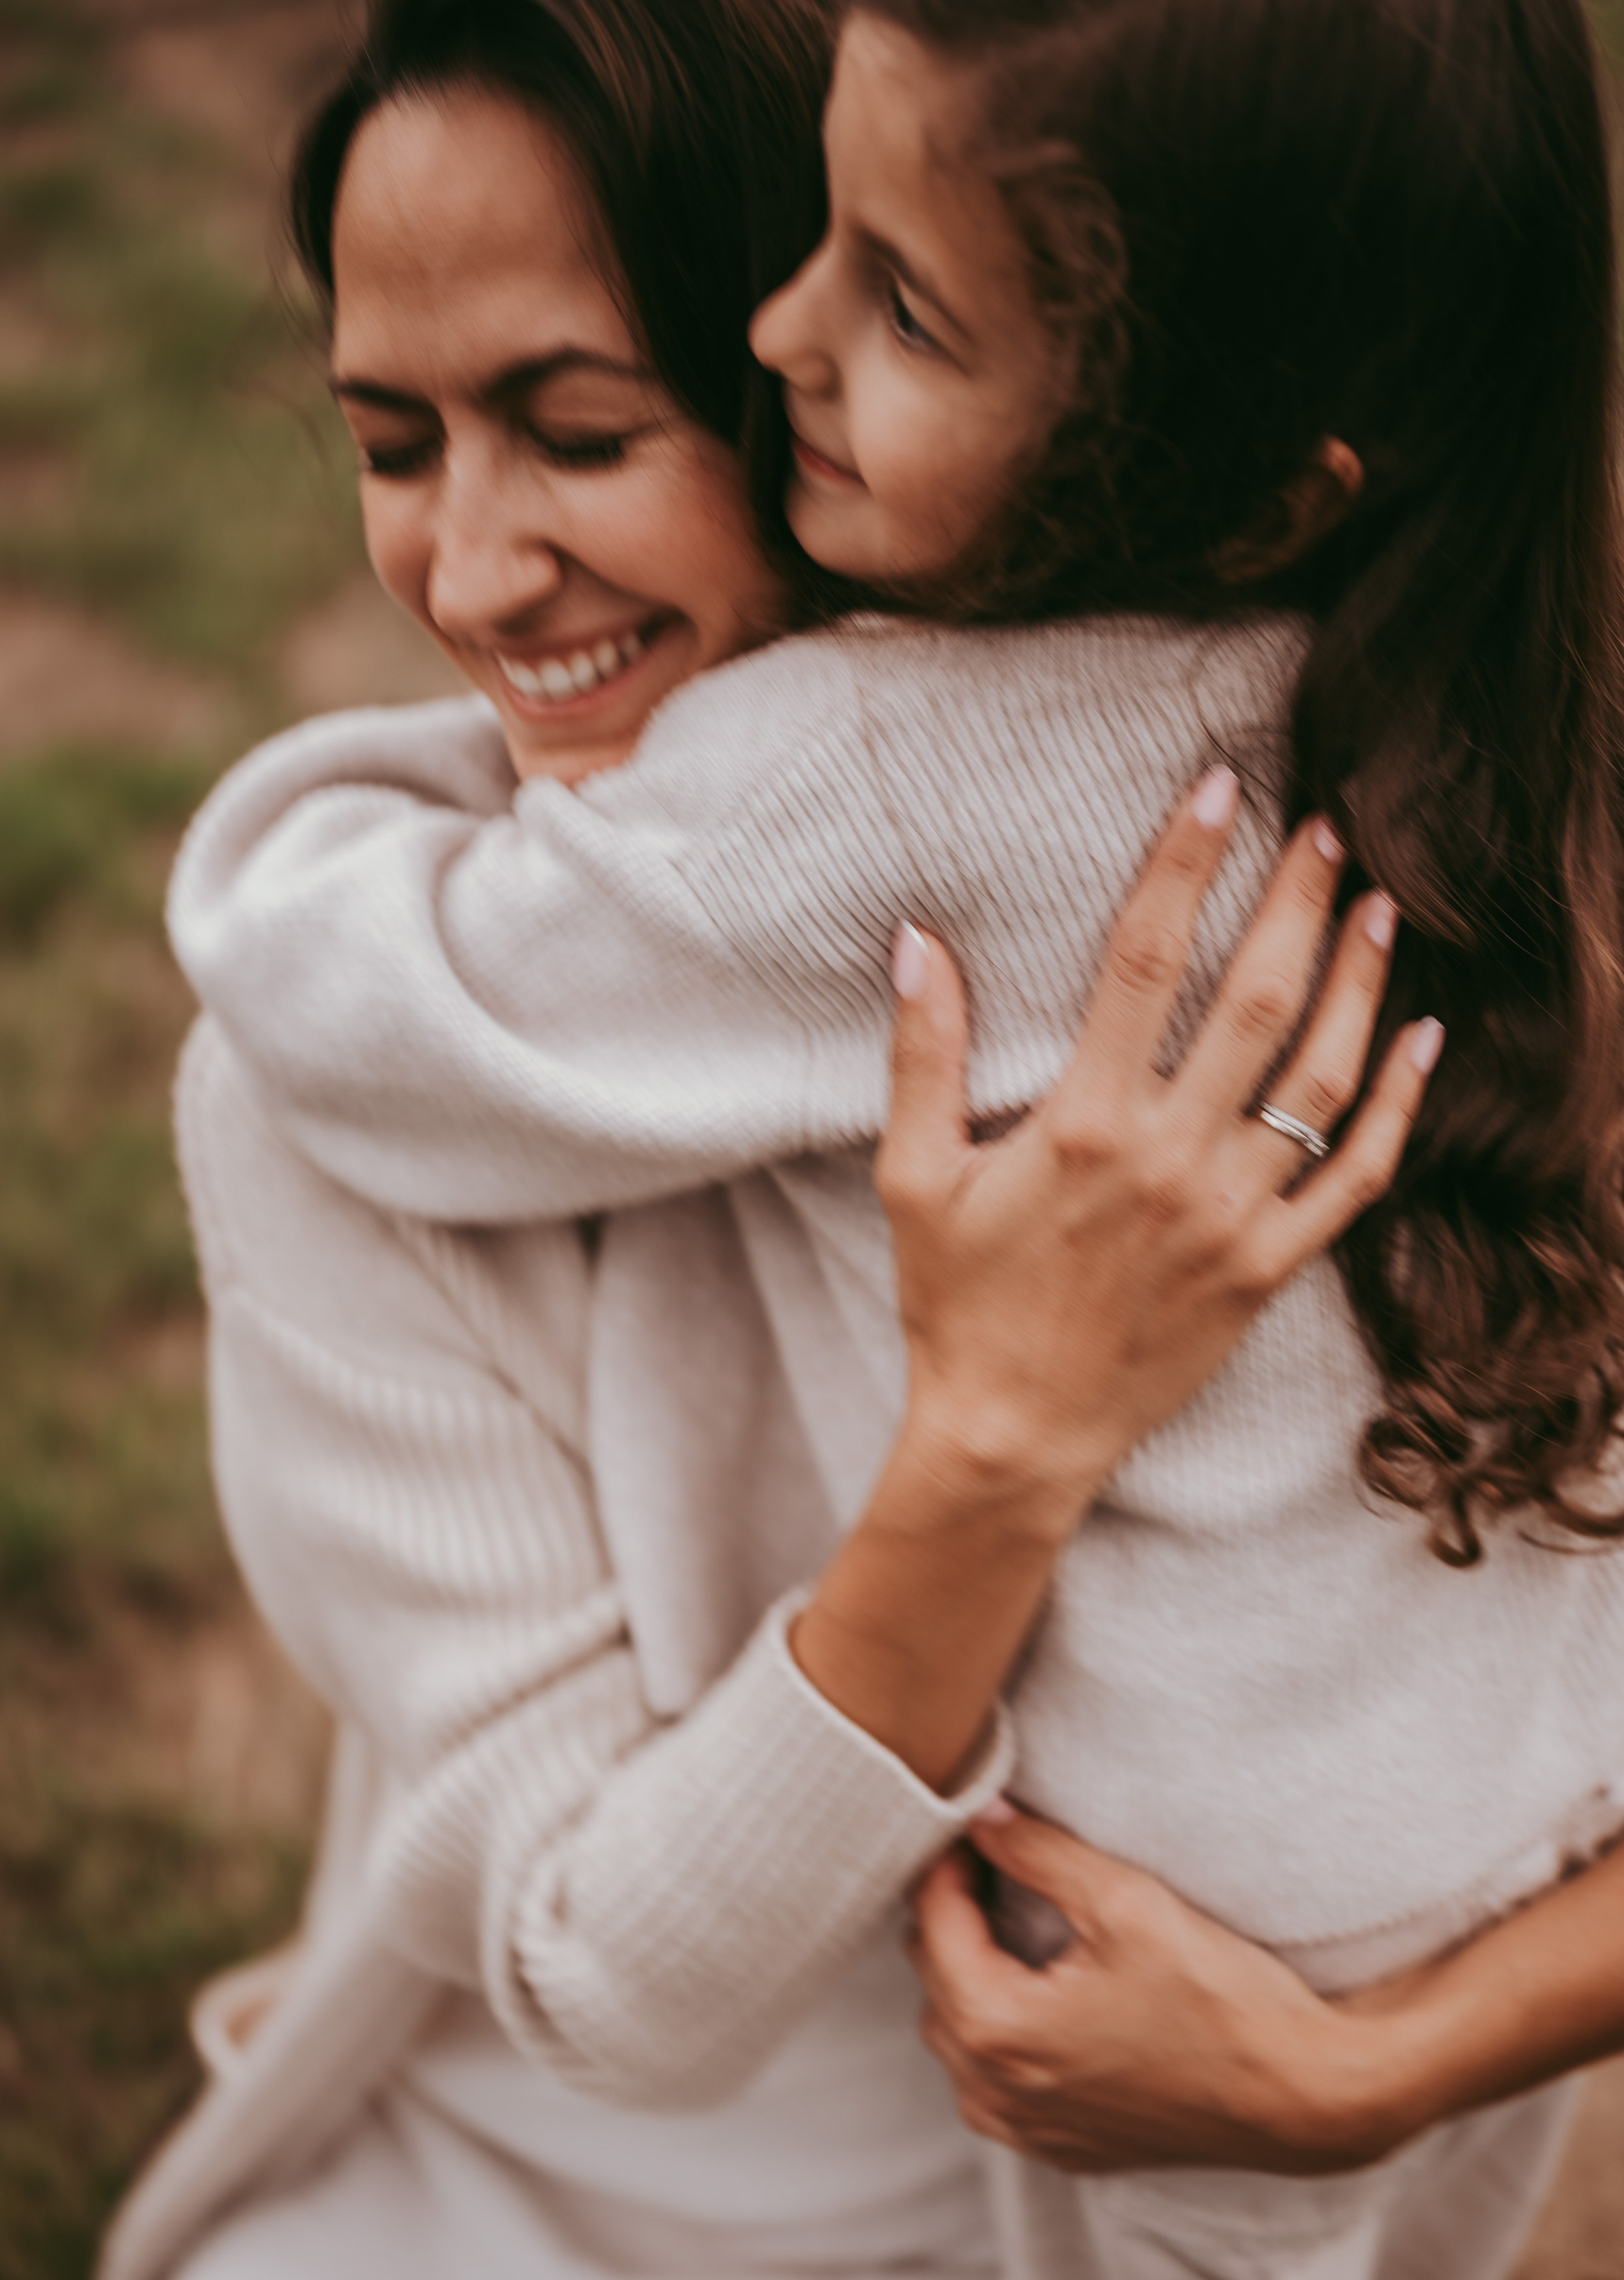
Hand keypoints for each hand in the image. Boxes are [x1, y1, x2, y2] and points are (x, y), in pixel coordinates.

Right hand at [878, 769, 1442, 1539]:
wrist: (1013, 1437)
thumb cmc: (957, 1305)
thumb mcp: (913, 1179)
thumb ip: (921, 1056)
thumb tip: (918, 941)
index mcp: (1082, 1123)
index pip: (1145, 959)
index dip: (1185, 862)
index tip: (1220, 787)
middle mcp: (1169, 1159)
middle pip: (1257, 999)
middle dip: (1298, 900)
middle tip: (1329, 828)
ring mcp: (1230, 1217)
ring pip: (1322, 1080)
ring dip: (1359, 984)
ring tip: (1381, 909)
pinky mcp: (1268, 1269)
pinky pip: (1356, 1179)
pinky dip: (1398, 1107)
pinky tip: (1421, 1038)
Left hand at [907, 1807, 1415, 2174]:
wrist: (1304, 2096)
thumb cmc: (1221, 1998)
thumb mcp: (1126, 1903)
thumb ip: (1038, 1853)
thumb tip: (982, 1813)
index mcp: (995, 2029)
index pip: (932, 1921)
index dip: (947, 1862)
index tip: (971, 1821)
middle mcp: (992, 2093)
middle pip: (935, 1977)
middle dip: (956, 1914)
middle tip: (995, 1859)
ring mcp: (1024, 2130)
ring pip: (959, 2030)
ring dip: (975, 1974)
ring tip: (1017, 1920)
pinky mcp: (1060, 2148)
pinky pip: (997, 2079)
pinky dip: (1004, 2031)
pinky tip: (1048, 1992)